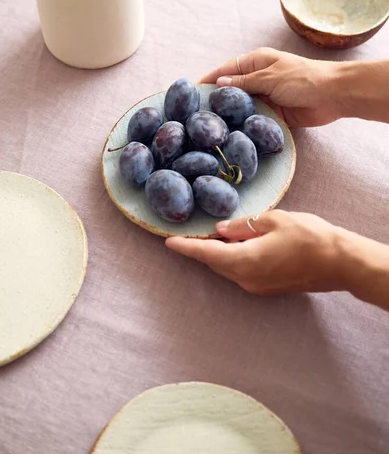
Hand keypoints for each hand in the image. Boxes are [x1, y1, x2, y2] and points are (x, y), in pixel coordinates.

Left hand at [166, 210, 345, 295]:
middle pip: (215, 262)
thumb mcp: (273, 221)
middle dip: (201, 248)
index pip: (206, 254)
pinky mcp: (268, 287)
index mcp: (245, 261)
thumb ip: (242, 226)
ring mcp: (257, 286)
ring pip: (228, 268)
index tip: (168, 242)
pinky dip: (233, 258)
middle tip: (190, 232)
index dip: (186, 248)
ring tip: (213, 235)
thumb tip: (220, 230)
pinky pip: (242, 272)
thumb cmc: (309, 237)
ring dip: (218, 253)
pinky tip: (238, 244)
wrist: (340, 262)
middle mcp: (246, 279)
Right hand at [200, 47, 343, 126]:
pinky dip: (245, 126)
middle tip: (197, 115)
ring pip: (242, 108)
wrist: (333, 95)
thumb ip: (244, 82)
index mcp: (256, 62)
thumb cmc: (303, 78)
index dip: (209, 79)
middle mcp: (258, 79)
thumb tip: (219, 84)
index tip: (192, 91)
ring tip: (210, 128)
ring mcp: (266, 98)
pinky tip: (232, 134)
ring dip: (231, 116)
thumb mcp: (269, 76)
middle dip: (217, 101)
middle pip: (232, 91)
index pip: (226, 70)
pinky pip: (255, 120)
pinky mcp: (274, 115)